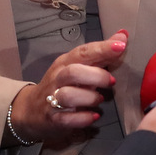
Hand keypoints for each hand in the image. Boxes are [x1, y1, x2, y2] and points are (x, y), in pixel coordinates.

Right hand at [10, 30, 127, 147]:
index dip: (102, 48)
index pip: (83, 52)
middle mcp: (58, 78)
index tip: (121, 45)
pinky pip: (67, 119)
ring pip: (69, 95)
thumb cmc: (62, 84)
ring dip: (90, 98)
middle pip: (74, 72)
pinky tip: (93, 116)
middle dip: (97, 76)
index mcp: (65, 62)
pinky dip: (83, 118)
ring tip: (99, 99)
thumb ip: (101, 53)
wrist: (32, 109)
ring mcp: (53, 99)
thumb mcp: (78, 66)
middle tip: (111, 81)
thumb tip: (122, 36)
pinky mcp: (53, 118)